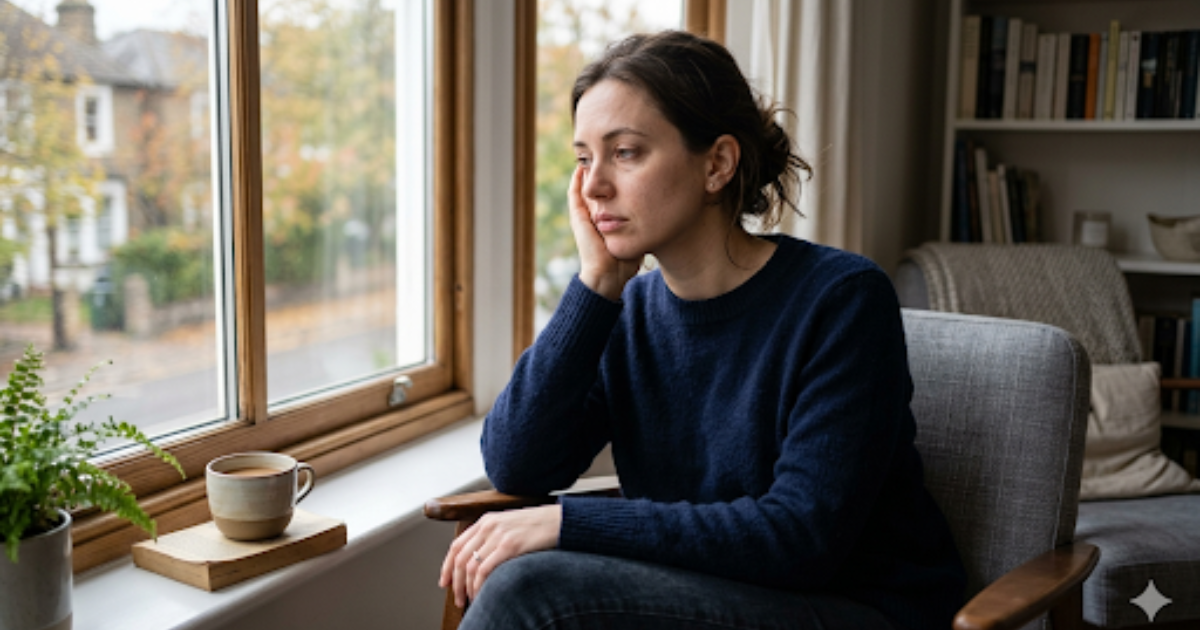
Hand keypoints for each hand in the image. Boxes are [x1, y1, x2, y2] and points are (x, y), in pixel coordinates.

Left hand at [437, 504, 561, 607]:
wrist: (560, 520)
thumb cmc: (537, 526)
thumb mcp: (508, 525)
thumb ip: (491, 537)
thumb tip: (476, 562)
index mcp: (486, 520)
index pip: (456, 546)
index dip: (446, 567)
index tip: (445, 582)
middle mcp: (488, 526)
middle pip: (459, 558)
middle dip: (455, 582)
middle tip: (457, 598)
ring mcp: (498, 535)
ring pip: (469, 566)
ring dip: (467, 587)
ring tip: (470, 599)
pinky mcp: (509, 545)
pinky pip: (485, 570)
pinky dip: (479, 585)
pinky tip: (481, 593)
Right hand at [569, 166, 642, 300]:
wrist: (609, 275)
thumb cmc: (627, 260)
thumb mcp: (639, 234)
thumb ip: (646, 222)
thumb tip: (666, 209)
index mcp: (607, 219)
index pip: (609, 192)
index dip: (614, 178)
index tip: (623, 164)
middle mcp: (594, 215)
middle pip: (597, 186)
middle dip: (601, 170)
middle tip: (608, 154)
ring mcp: (584, 215)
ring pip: (585, 186)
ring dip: (589, 170)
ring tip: (594, 154)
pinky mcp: (578, 216)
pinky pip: (575, 192)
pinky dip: (577, 179)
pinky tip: (582, 165)